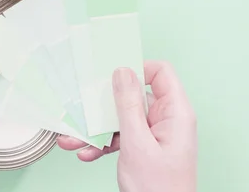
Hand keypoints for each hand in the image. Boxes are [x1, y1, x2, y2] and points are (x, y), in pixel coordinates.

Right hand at [57, 61, 196, 191]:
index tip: (110, 75)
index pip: (160, 73)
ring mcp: (154, 135)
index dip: (136, 69)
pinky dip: (102, 145)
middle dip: (103, 106)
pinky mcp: (143, 149)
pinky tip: (86, 153)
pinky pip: (120, 137)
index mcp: (175, 112)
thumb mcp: (137, 143)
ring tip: (72, 139)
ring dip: (96, 129)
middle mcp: (166, 120)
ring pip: (122, 120)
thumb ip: (128, 106)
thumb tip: (123, 72)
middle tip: (82, 108)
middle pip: (133, 97)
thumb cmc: (160, 189)